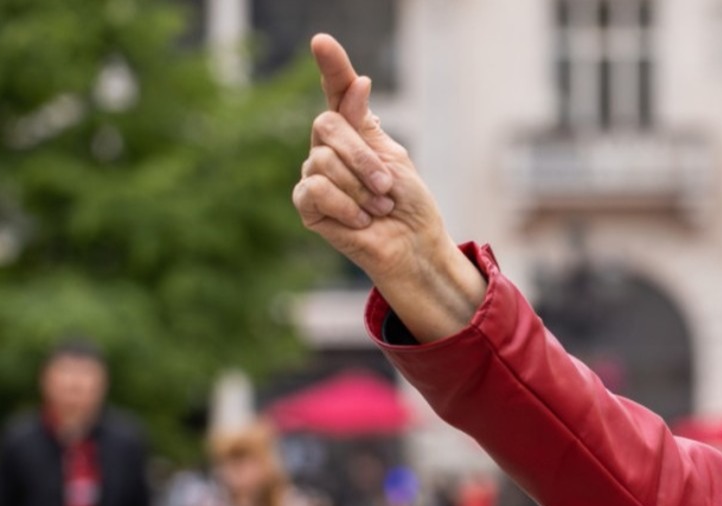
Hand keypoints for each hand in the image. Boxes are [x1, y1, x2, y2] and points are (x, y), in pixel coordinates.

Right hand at [292, 34, 483, 340]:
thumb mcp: (394, 158)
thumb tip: (358, 81)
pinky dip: (346, 207)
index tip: (322, 42)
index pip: (336, 93)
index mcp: (352, 132)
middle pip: (328, 127)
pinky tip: (361, 221)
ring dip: (361, 190)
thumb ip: (366, 125)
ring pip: (323, 161)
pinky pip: (315, 190)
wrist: (412, 247)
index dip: (331, 67)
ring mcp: (315, 176)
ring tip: (379, 209)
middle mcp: (328, 149)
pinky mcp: (308, 206)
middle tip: (388, 189)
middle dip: (364, 160)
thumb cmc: (408, 205)